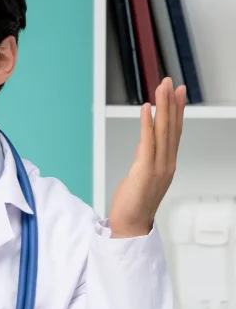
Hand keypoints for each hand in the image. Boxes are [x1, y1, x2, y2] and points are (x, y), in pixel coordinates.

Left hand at [109, 77, 185, 237]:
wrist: (131, 226)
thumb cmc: (134, 204)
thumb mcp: (143, 176)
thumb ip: (147, 160)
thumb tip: (146, 145)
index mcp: (167, 164)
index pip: (174, 133)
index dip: (177, 111)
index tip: (178, 93)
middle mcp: (166, 163)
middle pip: (171, 127)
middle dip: (171, 103)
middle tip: (171, 82)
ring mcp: (158, 166)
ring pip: (162, 131)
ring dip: (162, 107)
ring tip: (161, 88)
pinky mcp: (144, 169)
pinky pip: (147, 141)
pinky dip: (147, 123)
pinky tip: (147, 108)